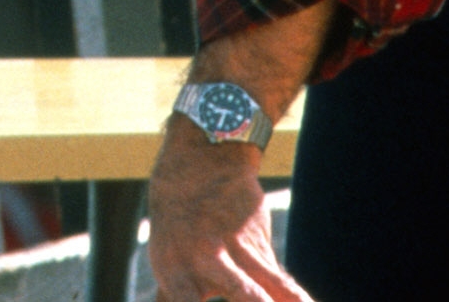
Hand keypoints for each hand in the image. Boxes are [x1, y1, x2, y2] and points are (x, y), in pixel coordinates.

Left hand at [145, 119, 312, 301]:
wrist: (203, 159)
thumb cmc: (181, 219)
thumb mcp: (166, 254)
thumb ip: (172, 295)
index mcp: (172, 270)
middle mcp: (201, 261)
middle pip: (234, 299)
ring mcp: (233, 251)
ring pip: (263, 294)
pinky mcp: (258, 245)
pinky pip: (282, 285)